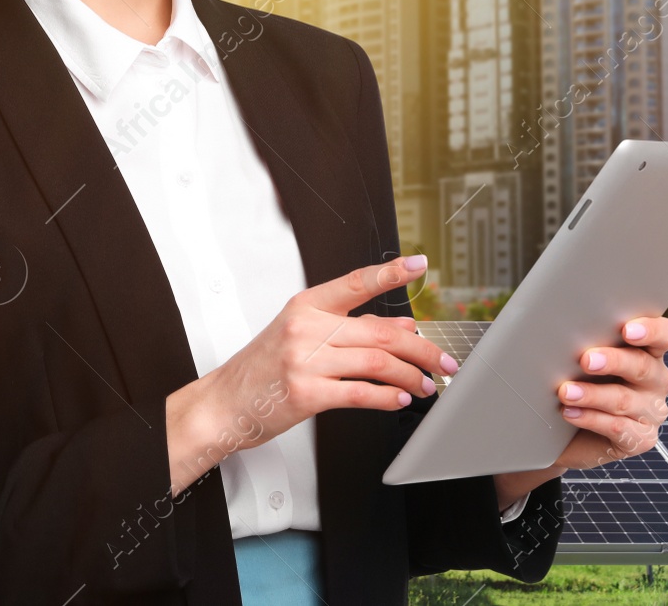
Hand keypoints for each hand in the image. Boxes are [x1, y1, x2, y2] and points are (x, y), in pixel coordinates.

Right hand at [164, 254, 452, 494]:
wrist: (224, 403)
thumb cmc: (261, 369)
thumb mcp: (299, 335)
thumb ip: (348, 328)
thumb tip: (402, 327)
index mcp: (306, 306)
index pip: (356, 282)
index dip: (391, 272)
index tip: (419, 265)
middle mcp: (306, 328)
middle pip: (381, 332)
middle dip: (422, 349)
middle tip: (444, 361)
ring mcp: (305, 360)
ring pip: (377, 363)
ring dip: (411, 376)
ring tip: (426, 385)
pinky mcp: (306, 393)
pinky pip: (360, 394)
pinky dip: (387, 398)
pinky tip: (400, 399)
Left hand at [492, 315, 667, 511]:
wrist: (566, 432)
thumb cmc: (576, 380)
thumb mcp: (581, 358)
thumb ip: (585, 341)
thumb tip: (558, 326)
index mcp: (648, 351)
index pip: (665, 335)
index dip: (651, 330)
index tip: (627, 330)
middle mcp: (656, 380)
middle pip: (643, 366)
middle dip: (613, 361)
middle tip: (585, 360)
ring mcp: (652, 412)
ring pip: (625, 399)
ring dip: (592, 394)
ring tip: (565, 391)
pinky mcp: (641, 439)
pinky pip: (618, 428)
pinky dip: (591, 418)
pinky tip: (570, 413)